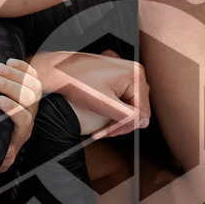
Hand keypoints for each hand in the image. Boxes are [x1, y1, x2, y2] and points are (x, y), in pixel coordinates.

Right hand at [0, 58, 41, 171]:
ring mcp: (32, 101)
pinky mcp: (30, 88)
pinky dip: (22, 67)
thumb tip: (9, 151)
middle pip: (28, 98)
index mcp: (22, 130)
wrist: (6, 136)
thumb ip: (3, 160)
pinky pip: (33, 75)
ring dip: (15, 74)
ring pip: (32, 84)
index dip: (13, 109)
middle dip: (11, 86)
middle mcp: (30, 114)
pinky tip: (9, 61)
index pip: (23, 119)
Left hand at [30, 50, 149, 138]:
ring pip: (130, 104)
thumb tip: (145, 122)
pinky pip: (124, 97)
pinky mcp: (120, 75)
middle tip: (102, 133)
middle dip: (120, 123)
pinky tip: (101, 114)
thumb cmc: (78, 83)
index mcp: (135, 75)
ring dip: (117, 118)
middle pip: (138, 108)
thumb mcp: (104, 104)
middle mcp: (135, 71)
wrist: (59, 69)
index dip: (126, 126)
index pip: (142, 112)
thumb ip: (127, 115)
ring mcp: (128, 72)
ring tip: (100, 127)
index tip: (107, 134)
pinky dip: (114, 108)